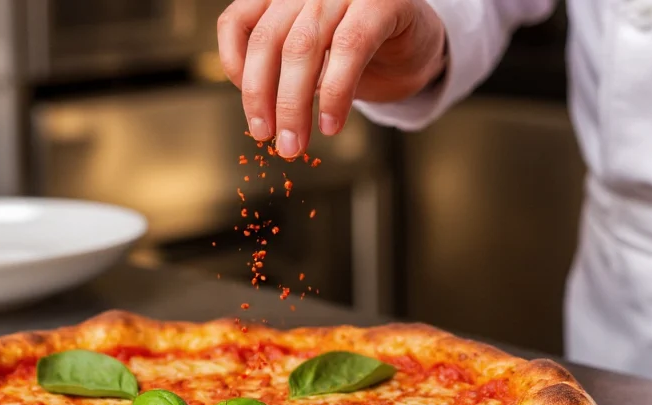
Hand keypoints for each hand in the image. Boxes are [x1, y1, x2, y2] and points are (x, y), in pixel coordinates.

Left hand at [217, 0, 446, 156]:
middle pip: (267, 40)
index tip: (250, 110)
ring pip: (302, 48)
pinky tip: (331, 124)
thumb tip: (254, 109)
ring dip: (294, 105)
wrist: (416, 45)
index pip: (237, 24)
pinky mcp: (381, 3)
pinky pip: (349, 50)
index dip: (235, 70)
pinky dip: (335, 93)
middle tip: (268, 138)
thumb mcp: (307, 60)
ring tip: (295, 143)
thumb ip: (275, 70)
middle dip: (262, 97)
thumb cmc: (355, 54)